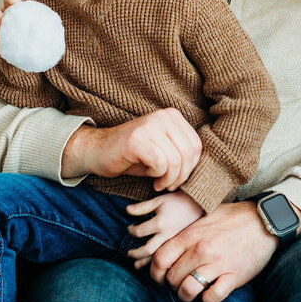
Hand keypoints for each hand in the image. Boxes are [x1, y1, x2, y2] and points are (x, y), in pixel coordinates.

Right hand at [61, 108, 201, 189]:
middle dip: (182, 175)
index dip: (191, 167)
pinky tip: (151, 178)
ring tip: (159, 183)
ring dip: (170, 178)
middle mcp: (163, 116)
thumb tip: (203, 168)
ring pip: (176, 160)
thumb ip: (180, 153)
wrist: (97, 152)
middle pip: (189, 153)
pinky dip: (158, 175)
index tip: (177, 178)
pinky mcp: (138, 139)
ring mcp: (150, 125)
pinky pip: (161, 163)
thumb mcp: (162, 151)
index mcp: (173, 116)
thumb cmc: (132, 156)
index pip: (196, 145)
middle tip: (169, 185)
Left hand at [125, 191, 204, 268]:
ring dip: (145, 262)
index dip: (131, 230)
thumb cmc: (178, 200)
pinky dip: (159, 264)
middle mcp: (166, 235)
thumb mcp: (160, 200)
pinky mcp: (181, 246)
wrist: (201, 205)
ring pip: (157, 258)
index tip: (130, 228)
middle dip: (135, 253)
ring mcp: (174, 242)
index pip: (139, 231)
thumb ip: (143, 207)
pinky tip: (154, 266)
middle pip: (147, 250)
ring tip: (136, 265)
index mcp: (160, 223)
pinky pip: (168, 259)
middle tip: (129, 253)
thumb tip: (127, 210)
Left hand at [150, 199, 289, 301]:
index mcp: (192, 235)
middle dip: (172, 285)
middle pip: (172, 278)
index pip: (160, 259)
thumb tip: (168, 242)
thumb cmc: (234, 217)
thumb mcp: (206, 216)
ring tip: (192, 292)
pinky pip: (212, 297)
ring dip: (187, 295)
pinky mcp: (234, 276)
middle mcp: (201, 250)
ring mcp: (217, 264)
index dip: (156, 273)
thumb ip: (187, 230)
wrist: (264, 220)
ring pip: (188, 290)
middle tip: (180, 284)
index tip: (162, 277)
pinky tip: (211, 292)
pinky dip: (208, 299)